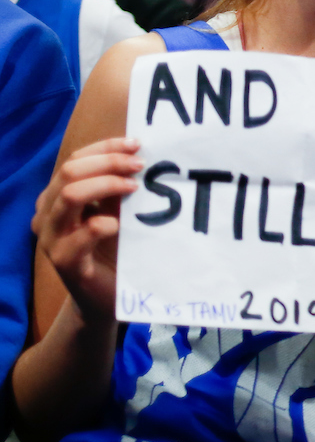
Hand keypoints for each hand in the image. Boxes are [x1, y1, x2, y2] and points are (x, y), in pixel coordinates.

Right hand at [32, 137, 142, 324]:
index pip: (77, 159)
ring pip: (69, 196)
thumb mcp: (116, 212)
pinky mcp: (64, 261)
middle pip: (70, 171)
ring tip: (133, 188)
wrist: (106, 298)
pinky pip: (78, 236)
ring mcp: (51, 237)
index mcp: (58, 196)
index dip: (106, 147)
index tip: (137, 144)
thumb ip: (118, 188)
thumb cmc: (112, 250)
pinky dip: (99, 225)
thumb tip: (139, 155)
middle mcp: (48, 213)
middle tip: (140, 166)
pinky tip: (116, 225)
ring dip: (105, 185)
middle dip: (108, 163)